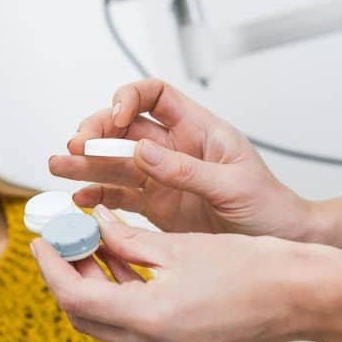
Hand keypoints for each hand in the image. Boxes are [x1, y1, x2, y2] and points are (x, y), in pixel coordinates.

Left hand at [31, 205, 327, 341]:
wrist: (301, 297)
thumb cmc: (251, 267)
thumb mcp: (178, 246)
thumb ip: (127, 239)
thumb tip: (95, 225)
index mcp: (150, 319)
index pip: (75, 297)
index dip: (52, 266)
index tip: (42, 240)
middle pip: (84, 314)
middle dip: (66, 274)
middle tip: (63, 237)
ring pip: (105, 320)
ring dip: (91, 282)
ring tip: (88, 240)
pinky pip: (130, 323)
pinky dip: (118, 293)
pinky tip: (118, 258)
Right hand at [50, 78, 313, 238]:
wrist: (283, 245)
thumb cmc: (271, 209)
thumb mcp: (233, 186)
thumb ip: (186, 170)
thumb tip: (142, 152)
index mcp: (199, 130)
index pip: (155, 96)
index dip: (129, 98)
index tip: (116, 118)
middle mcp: (175, 149)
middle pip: (125, 129)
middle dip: (97, 133)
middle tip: (76, 147)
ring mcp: (163, 178)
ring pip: (115, 163)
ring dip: (86, 164)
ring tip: (58, 167)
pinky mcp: (157, 207)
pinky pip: (119, 196)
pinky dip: (97, 196)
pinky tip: (80, 199)